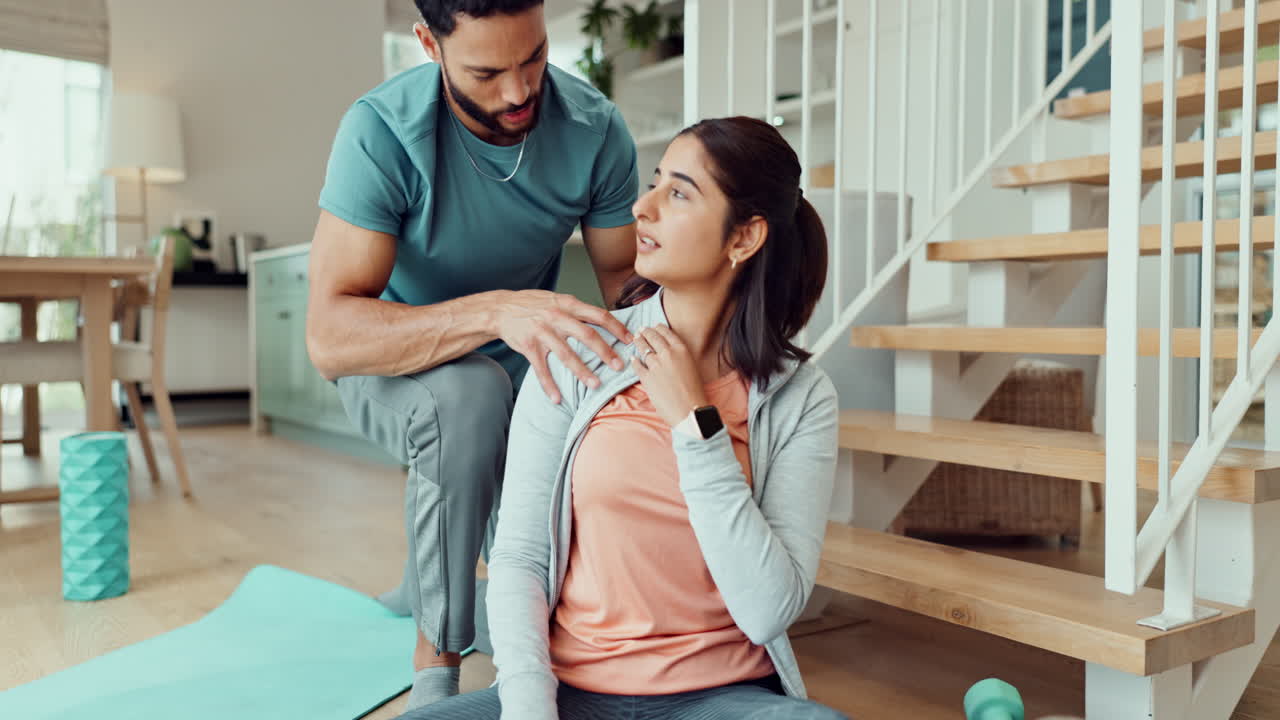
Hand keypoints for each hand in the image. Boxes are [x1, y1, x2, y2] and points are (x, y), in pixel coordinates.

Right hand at [495, 290, 632, 403]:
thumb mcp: (557, 299)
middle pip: (587, 335)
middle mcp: (557, 316)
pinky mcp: (529, 346)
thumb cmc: (532, 304)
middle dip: (605, 352)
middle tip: (619, 366)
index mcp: (568, 304)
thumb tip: (602, 319)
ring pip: (566, 354)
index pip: (598, 315)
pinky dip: (549, 385)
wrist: (501, 308)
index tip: (630, 340)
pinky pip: (541, 369)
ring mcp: (542, 332)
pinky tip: (557, 399)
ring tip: (595, 385)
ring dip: (582, 371)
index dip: (617, 328)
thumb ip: (577, 309)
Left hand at [630, 326, 708, 427]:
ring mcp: (656, 365)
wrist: (689, 411)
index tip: (654, 326)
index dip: (658, 328)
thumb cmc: (695, 393)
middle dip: (646, 332)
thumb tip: (671, 355)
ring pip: (643, 349)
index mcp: (681, 350)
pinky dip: (634, 361)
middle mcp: (668, 354)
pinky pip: (637, 365)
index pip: (667, 333)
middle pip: (653, 338)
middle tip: (641, 329)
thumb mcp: (692, 368)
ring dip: (639, 342)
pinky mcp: (647, 378)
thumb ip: (681, 358)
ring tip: (636, 339)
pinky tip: (632, 358)